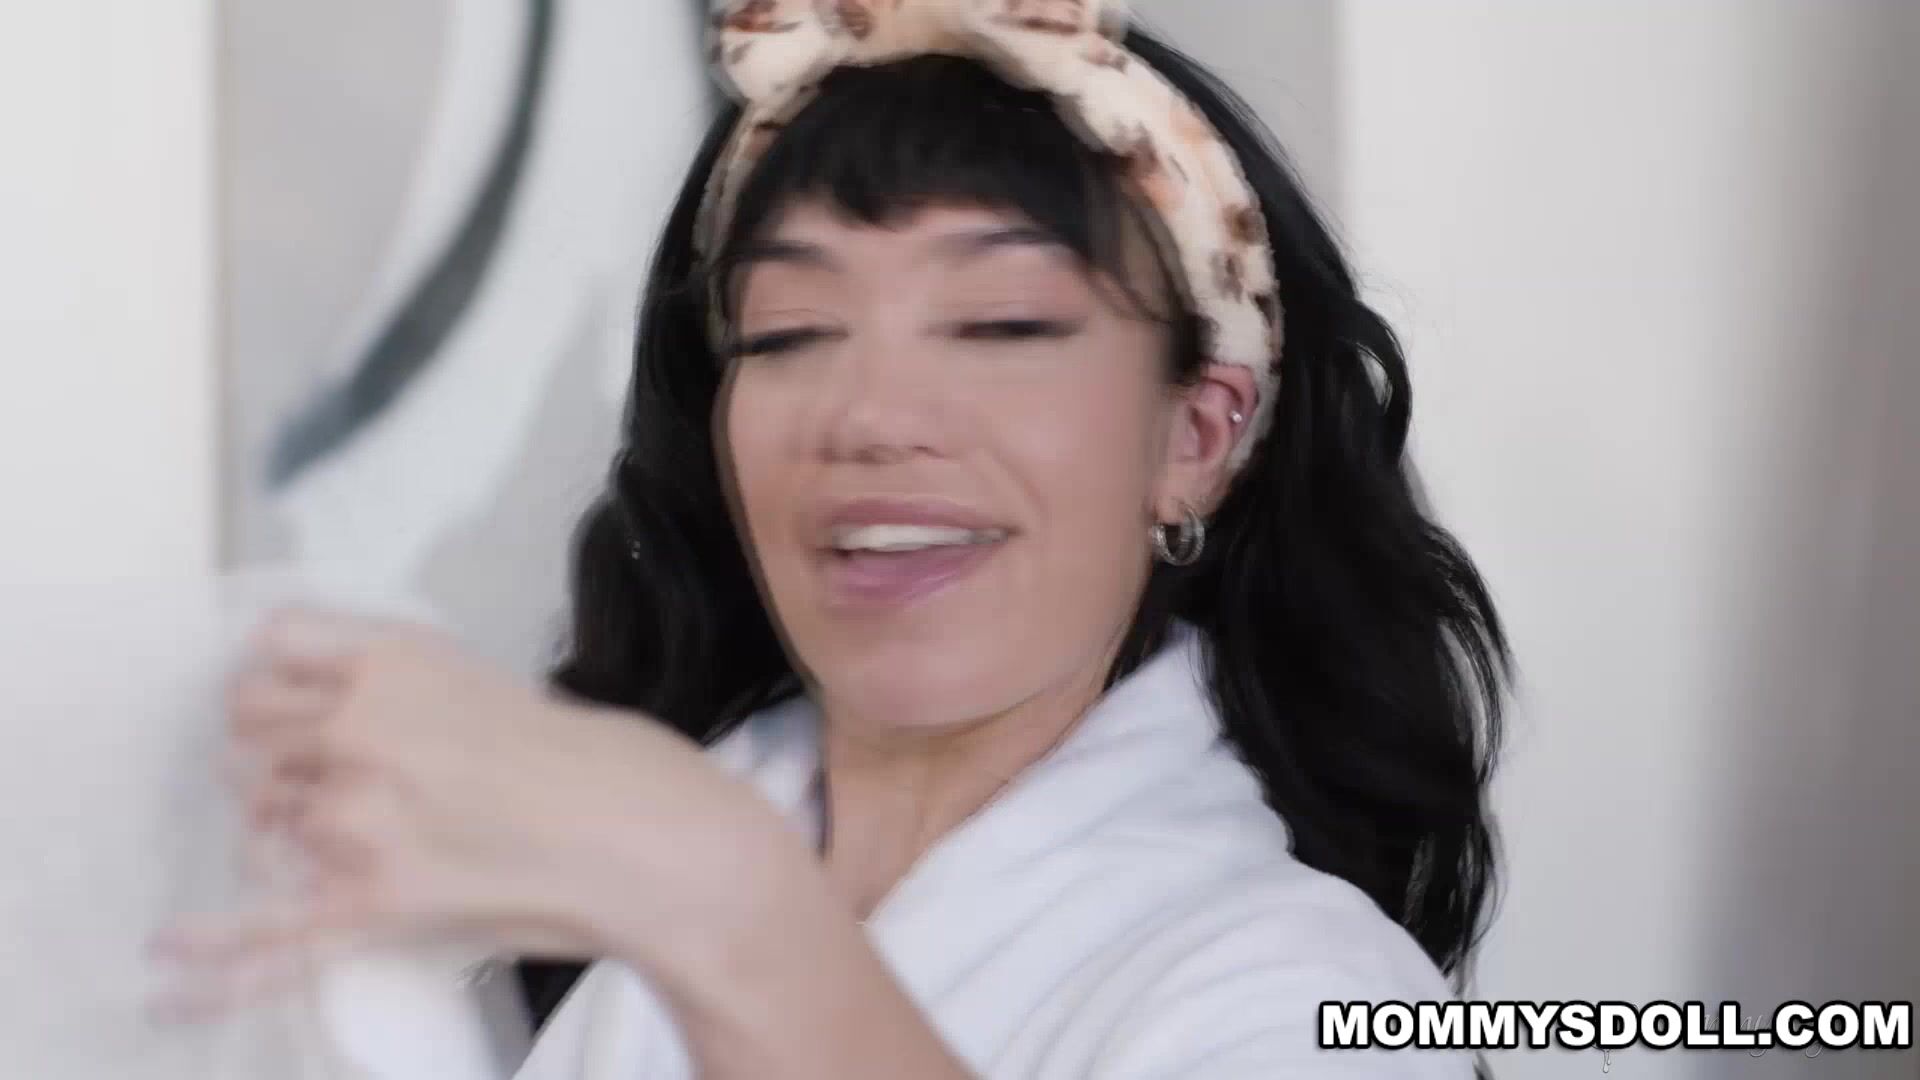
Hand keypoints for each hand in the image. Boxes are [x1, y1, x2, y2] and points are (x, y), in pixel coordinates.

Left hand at [150, 607, 799, 1013]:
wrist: (646, 837)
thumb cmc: (587, 758)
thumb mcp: (479, 673)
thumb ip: (391, 675)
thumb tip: (315, 700)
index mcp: (389, 662)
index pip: (267, 654)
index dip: (270, 683)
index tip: (283, 704)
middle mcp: (358, 730)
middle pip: (246, 739)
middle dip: (272, 760)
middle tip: (321, 783)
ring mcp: (356, 822)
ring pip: (258, 824)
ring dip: (281, 834)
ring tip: (341, 846)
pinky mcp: (370, 905)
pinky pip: (267, 937)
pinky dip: (212, 965)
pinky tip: (164, 981)